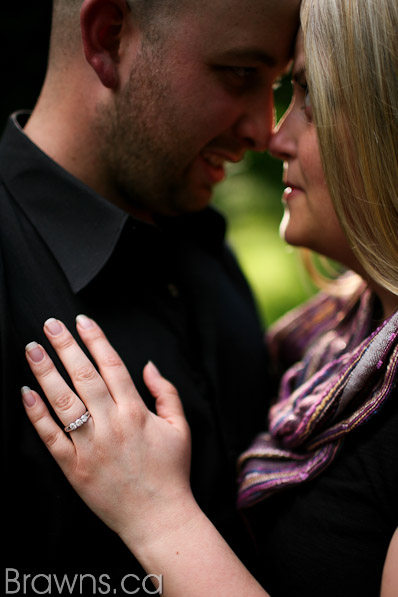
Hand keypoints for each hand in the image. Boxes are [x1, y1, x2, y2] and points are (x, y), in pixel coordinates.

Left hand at [21, 315, 192, 549]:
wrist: (159, 517)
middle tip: (50, 324)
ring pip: (64, 401)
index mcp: (136, 411)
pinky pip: (51, 437)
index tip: (82, 321)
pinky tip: (27, 393)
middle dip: (66, 346)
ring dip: (46, 372)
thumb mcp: (180, 427)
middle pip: (84, 376)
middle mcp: (112, 424)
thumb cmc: (171, 472)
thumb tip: (149, 366)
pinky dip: (37, 414)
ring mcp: (90, 446)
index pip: (112, 365)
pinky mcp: (74, 467)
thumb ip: (166, 393)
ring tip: (32, 349)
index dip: (96, 339)